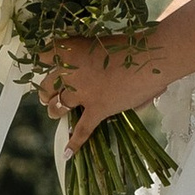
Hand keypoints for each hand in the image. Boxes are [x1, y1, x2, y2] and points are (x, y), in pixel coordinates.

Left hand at [37, 35, 166, 157]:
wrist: (151, 57)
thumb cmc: (132, 43)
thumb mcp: (103, 41)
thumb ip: (93, 54)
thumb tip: (92, 65)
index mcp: (70, 50)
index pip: (44, 54)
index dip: (43, 58)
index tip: (45, 61)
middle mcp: (70, 73)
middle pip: (47, 84)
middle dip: (46, 89)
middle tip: (47, 92)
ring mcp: (83, 94)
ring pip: (57, 106)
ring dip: (54, 108)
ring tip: (54, 110)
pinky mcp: (97, 110)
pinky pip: (82, 130)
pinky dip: (75, 142)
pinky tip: (67, 153)